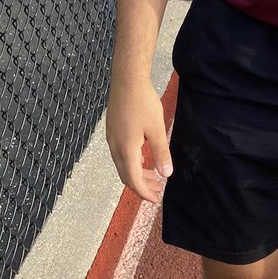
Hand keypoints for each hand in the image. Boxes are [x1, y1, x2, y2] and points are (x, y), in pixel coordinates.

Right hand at [105, 79, 172, 203]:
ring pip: (123, 165)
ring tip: (153, 175)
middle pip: (126, 175)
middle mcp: (115, 147)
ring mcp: (112, 138)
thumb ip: (161, 152)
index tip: (155, 199)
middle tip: (157, 191)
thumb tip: (166, 174)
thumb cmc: (143, 103)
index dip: (144, 192)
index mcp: (126, 150)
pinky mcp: (112, 130)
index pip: (133, 180)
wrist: (127, 79)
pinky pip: (120, 154)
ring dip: (137, 173)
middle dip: (141, 186)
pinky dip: (132, 162)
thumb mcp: (156, 128)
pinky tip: (143, 157)